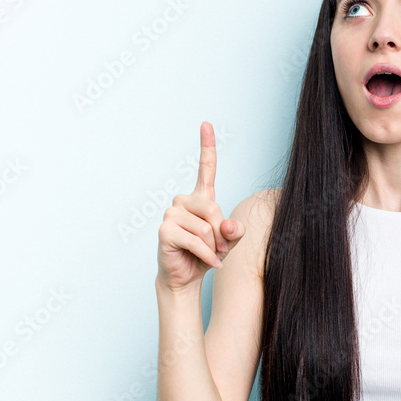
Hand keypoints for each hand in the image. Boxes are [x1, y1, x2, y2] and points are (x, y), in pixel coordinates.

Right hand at [156, 121, 244, 291]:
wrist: (187, 276)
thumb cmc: (208, 254)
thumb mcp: (230, 241)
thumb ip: (235, 231)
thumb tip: (229, 226)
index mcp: (201, 198)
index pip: (205, 168)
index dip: (206, 145)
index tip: (206, 123)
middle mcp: (183, 201)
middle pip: (213, 208)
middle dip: (221, 233)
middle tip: (220, 248)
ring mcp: (171, 214)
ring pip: (206, 227)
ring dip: (214, 247)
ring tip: (209, 254)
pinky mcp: (165, 231)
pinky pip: (196, 241)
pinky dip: (208, 255)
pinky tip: (210, 263)